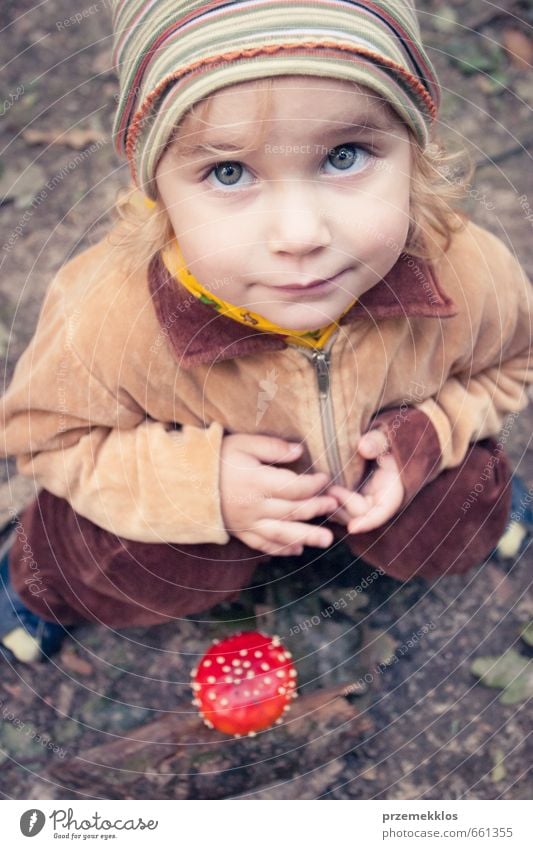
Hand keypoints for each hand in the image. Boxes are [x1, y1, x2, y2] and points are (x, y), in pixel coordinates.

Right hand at [220, 433, 337, 555]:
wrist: (186, 480)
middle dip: (316, 509)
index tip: (326, 478)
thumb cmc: (217, 457)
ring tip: (326, 540)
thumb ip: (272, 447)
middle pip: (291, 511)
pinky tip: (297, 550)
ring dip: (306, 536)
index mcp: (256, 482)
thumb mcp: (243, 443)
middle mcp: (253, 506)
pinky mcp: (240, 532)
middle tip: (335, 506)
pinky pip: (263, 544)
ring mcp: (246, 522)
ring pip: (281, 533)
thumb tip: (300, 451)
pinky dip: (281, 549)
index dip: (313, 484)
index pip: (293, 487)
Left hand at [328, 429, 404, 532]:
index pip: (382, 513)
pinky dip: (326, 503)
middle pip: (358, 516)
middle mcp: (375, 502)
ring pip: (344, 515)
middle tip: (330, 489)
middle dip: (344, 506)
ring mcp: (360, 503)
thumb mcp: (383, 438)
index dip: (368, 522)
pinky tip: (315, 492)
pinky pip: (335, 508)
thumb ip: (376, 441)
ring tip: (321, 489)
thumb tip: (363, 447)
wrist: (374, 444)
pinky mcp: (347, 500)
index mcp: (391, 492)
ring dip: (332, 506)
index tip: (353, 528)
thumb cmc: (382, 441)